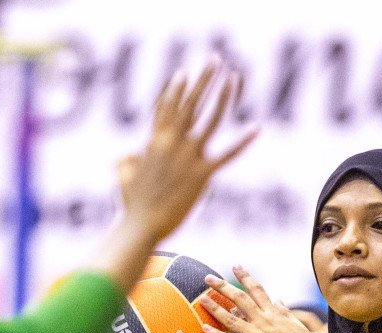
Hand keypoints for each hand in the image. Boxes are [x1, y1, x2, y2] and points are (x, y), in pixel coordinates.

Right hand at [121, 60, 257, 240]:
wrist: (142, 225)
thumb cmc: (133, 205)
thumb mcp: (125, 176)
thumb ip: (127, 160)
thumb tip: (128, 153)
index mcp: (154, 141)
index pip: (166, 107)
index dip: (177, 90)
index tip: (185, 73)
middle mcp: (172, 142)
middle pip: (191, 102)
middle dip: (204, 79)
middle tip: (215, 59)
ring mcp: (189, 156)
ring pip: (210, 119)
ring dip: (223, 96)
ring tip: (234, 77)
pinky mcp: (203, 173)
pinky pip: (227, 154)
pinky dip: (242, 142)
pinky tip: (256, 128)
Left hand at [200, 266, 328, 332]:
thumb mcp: (297, 323)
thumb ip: (285, 311)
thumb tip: (278, 299)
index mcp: (274, 312)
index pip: (257, 289)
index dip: (245, 277)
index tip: (236, 266)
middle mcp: (264, 320)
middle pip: (240, 298)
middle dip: (224, 286)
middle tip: (208, 278)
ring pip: (232, 318)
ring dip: (216, 308)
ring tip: (202, 298)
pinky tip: (204, 328)